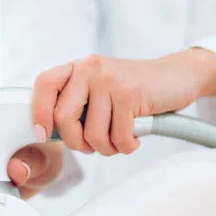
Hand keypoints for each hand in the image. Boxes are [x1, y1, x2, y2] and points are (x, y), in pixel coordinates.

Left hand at [31, 47, 215, 155]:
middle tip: (91, 146)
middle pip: (64, 117)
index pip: (44, 84)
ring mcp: (110, 80)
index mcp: (78, 67)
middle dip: (77, 142)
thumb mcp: (101, 88)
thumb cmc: (136, 89)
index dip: (39, 112)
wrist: (176, 76)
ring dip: (107, 148)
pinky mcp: (130, 94)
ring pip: (93, 133)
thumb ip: (78, 102)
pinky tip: (134, 138)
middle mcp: (90, 68)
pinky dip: (127, 146)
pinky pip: (119, 137)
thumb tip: (50, 132)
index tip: (43, 134)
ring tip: (119, 140)